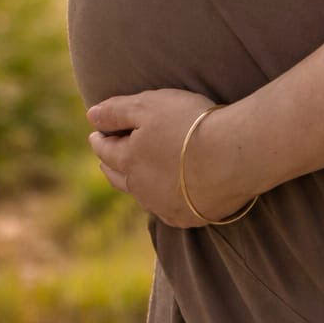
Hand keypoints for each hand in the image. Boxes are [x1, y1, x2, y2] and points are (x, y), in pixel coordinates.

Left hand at [87, 90, 250, 226]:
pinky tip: (166, 195)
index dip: (99, 139)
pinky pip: (168, 210)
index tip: (95, 134)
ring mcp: (165, 206)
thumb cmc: (190, 124)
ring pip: (142, 196)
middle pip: (118, 178)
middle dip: (109, 166)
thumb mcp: (150, 105)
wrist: (234, 156)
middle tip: (104, 159)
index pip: (106, 150)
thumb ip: (117, 110)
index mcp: (129, 160)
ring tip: (134, 176)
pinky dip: (162, 200)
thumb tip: (90, 116)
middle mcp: (142, 188)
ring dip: (135, 184)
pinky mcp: (189, 217)